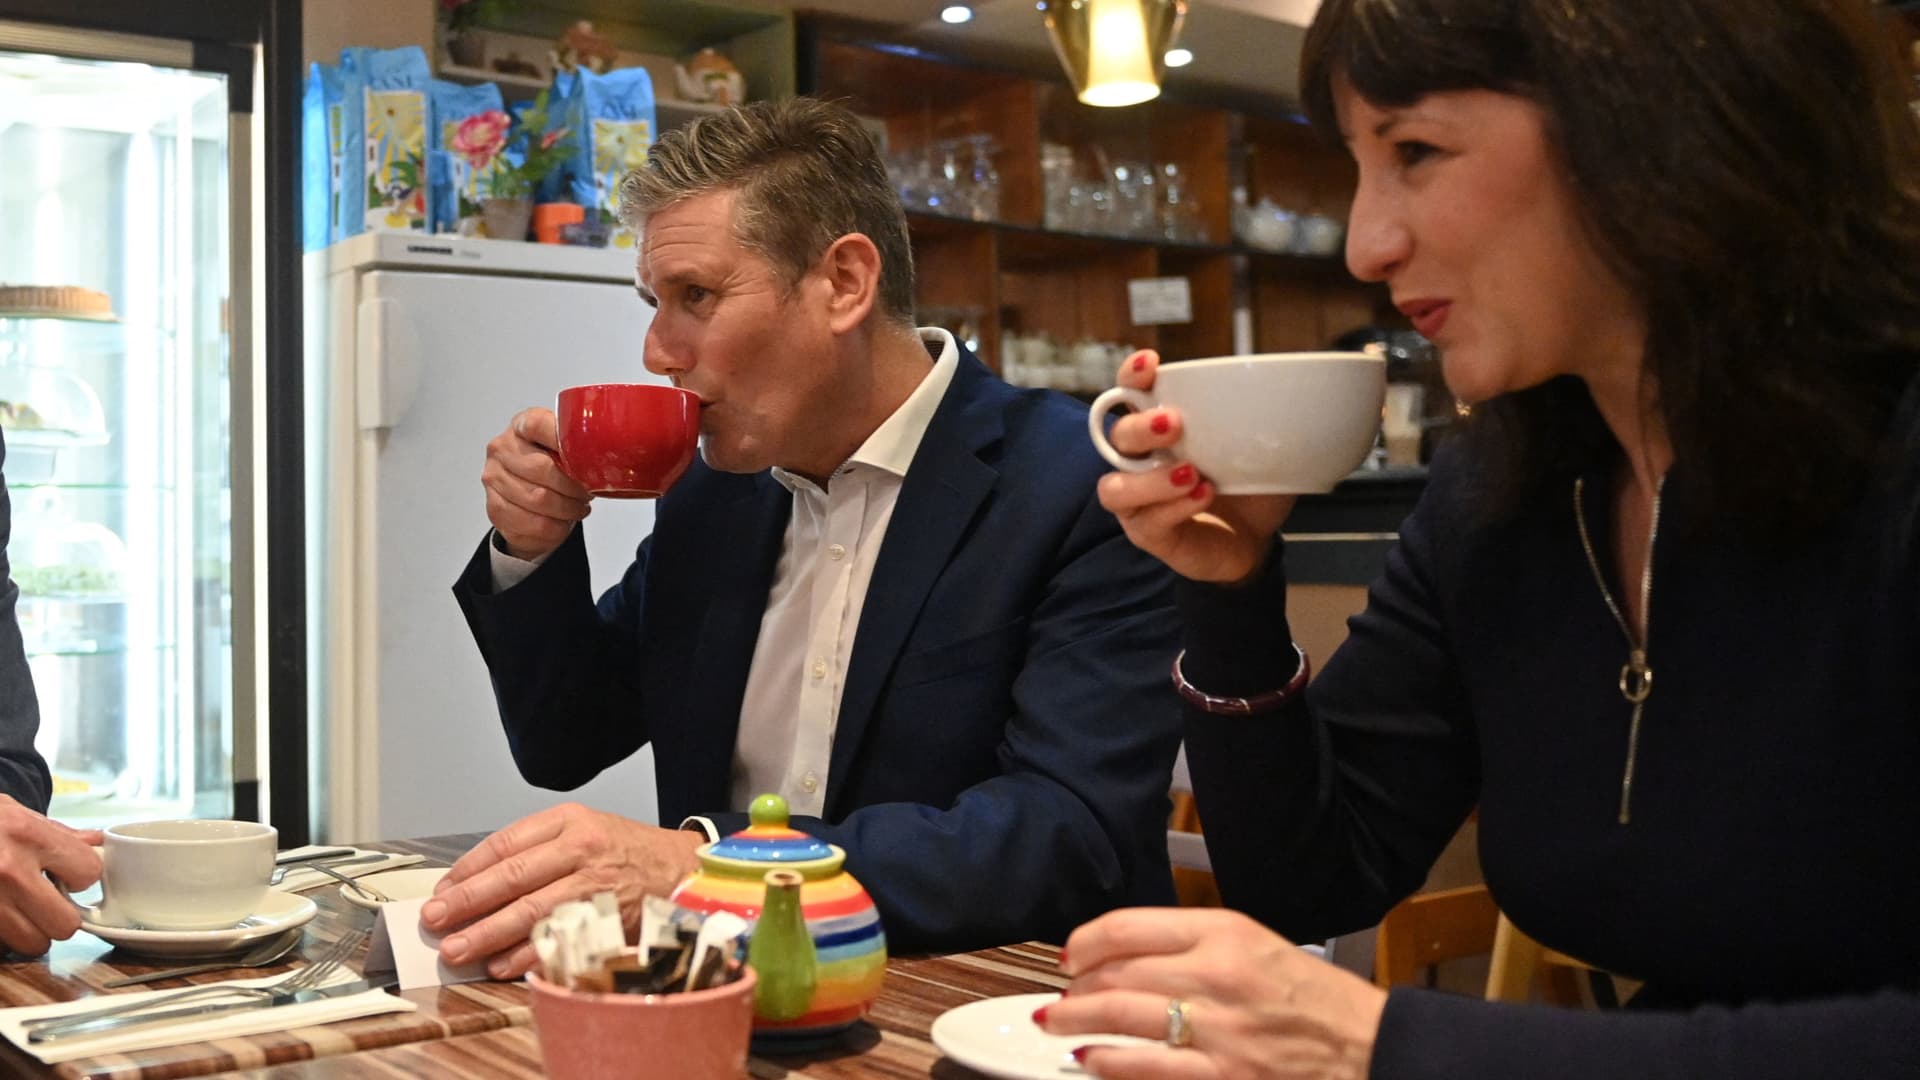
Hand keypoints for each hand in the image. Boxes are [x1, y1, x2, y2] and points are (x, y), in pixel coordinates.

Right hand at [0, 796, 103, 955]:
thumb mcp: (17, 814)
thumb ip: (60, 834)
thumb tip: (99, 843)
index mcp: (28, 836)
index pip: (88, 872)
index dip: (82, 875)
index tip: (70, 874)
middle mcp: (8, 870)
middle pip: (65, 924)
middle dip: (62, 916)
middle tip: (49, 902)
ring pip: (33, 943)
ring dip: (32, 931)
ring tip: (21, 910)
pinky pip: (4, 944)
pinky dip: (6, 935)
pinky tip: (3, 913)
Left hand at [420, 803, 702, 978]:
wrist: (686, 870)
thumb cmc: (627, 853)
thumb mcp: (586, 830)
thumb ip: (538, 849)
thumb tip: (476, 883)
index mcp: (570, 821)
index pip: (506, 843)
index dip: (468, 869)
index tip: (441, 890)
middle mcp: (582, 848)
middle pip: (512, 876)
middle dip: (467, 902)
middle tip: (434, 920)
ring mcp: (596, 884)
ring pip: (530, 910)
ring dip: (488, 933)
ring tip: (456, 949)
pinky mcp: (609, 917)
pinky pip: (558, 938)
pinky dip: (526, 955)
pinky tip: (500, 965)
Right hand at [482, 407, 592, 560]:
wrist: (528, 501)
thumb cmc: (551, 470)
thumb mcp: (565, 450)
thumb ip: (579, 445)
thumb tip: (610, 452)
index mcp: (521, 426)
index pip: (537, 424)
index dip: (562, 439)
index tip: (584, 454)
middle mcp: (502, 449)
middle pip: (542, 468)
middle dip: (572, 486)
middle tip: (586, 492)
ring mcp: (495, 478)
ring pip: (538, 499)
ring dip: (567, 508)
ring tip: (577, 507)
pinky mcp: (495, 508)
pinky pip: (533, 522)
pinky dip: (556, 527)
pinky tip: (562, 521)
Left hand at [1041, 907, 1386, 1079]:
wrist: (1368, 1048)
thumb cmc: (1314, 1000)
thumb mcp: (1255, 944)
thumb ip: (1192, 943)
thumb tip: (1123, 954)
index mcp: (1225, 933)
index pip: (1127, 927)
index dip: (1085, 942)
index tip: (1070, 954)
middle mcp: (1217, 976)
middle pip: (1115, 974)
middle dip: (1072, 988)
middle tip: (1055, 997)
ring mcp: (1218, 1032)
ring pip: (1120, 1019)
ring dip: (1076, 1022)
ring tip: (1056, 1024)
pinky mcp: (1222, 1078)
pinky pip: (1146, 1069)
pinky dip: (1109, 1062)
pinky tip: (1093, 1059)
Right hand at [1097, 351, 1295, 583]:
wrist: (1256, 539)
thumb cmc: (1248, 486)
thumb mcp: (1260, 445)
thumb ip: (1261, 416)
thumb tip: (1297, 385)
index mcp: (1160, 429)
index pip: (1129, 393)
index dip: (1132, 376)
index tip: (1150, 364)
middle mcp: (1141, 461)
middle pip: (1118, 436)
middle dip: (1141, 427)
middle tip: (1176, 424)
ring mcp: (1140, 501)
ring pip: (1114, 487)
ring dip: (1150, 478)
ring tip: (1191, 473)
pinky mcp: (1149, 534)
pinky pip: (1148, 522)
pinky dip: (1176, 507)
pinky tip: (1204, 496)